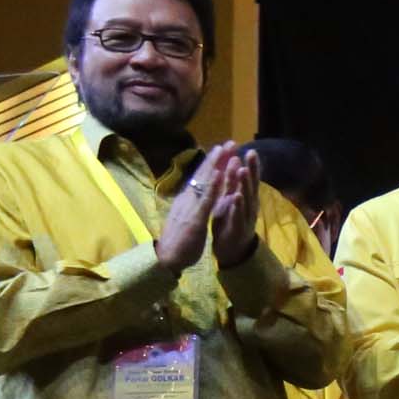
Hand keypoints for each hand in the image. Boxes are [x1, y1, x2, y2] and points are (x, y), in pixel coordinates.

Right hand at [155, 138, 235, 272]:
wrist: (166, 258)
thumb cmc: (179, 240)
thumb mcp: (188, 217)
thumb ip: (193, 205)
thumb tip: (196, 193)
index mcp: (188, 199)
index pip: (202, 177)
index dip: (213, 163)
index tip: (224, 149)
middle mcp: (188, 198)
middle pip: (204, 174)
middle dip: (218, 157)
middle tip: (231, 141)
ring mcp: (190, 207)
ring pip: (205, 182)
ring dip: (216, 164)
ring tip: (227, 149)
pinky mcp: (194, 218)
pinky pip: (205, 200)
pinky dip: (213, 186)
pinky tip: (220, 174)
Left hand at [208, 146, 262, 266]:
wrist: (232, 251)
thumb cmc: (231, 224)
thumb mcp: (232, 203)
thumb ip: (234, 186)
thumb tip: (237, 166)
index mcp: (246, 199)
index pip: (248, 179)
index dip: (250, 165)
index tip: (248, 149)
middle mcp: (249, 206)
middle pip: (251, 186)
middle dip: (251, 170)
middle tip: (251, 154)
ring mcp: (245, 217)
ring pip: (245, 199)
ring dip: (245, 185)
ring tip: (243, 170)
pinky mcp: (237, 228)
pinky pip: (237, 215)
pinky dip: (237, 206)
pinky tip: (236, 196)